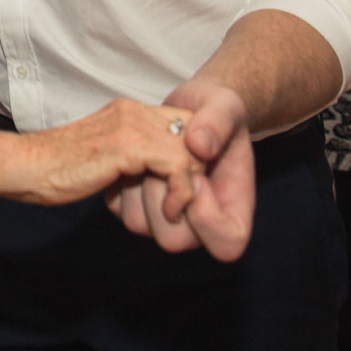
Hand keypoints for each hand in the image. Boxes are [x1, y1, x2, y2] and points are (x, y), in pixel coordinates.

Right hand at [11, 99, 201, 210]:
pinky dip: (181, 191)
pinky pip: (176, 164)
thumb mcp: (103, 158)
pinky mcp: (126, 144)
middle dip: (198, 170)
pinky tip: (170, 209)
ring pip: (191, 148)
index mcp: (128, 112)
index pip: (184, 123)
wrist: (26, 167)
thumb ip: (128, 157)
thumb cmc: (57, 170)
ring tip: (179, 208)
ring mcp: (130, 124)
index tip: (184, 187)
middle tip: (187, 199)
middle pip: (195, 133)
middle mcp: (133, 110)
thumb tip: (152, 178)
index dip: (193, 155)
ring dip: (193, 184)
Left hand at [105, 80, 253, 261]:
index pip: (227, 244)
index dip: (207, 217)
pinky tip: (134, 156)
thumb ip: (219, 121)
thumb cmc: (213, 114)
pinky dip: (121, 180)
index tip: (198, 177)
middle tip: (166, 158)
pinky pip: (118, 208)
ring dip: (139, 183)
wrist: (188, 111)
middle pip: (174, 240)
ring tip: (151, 153)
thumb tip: (199, 145)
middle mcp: (197, 224)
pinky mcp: (136, 207)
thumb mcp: (225, 106)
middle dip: (163, 194)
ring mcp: (164, 219)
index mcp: (232, 210)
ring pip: (139, 225)